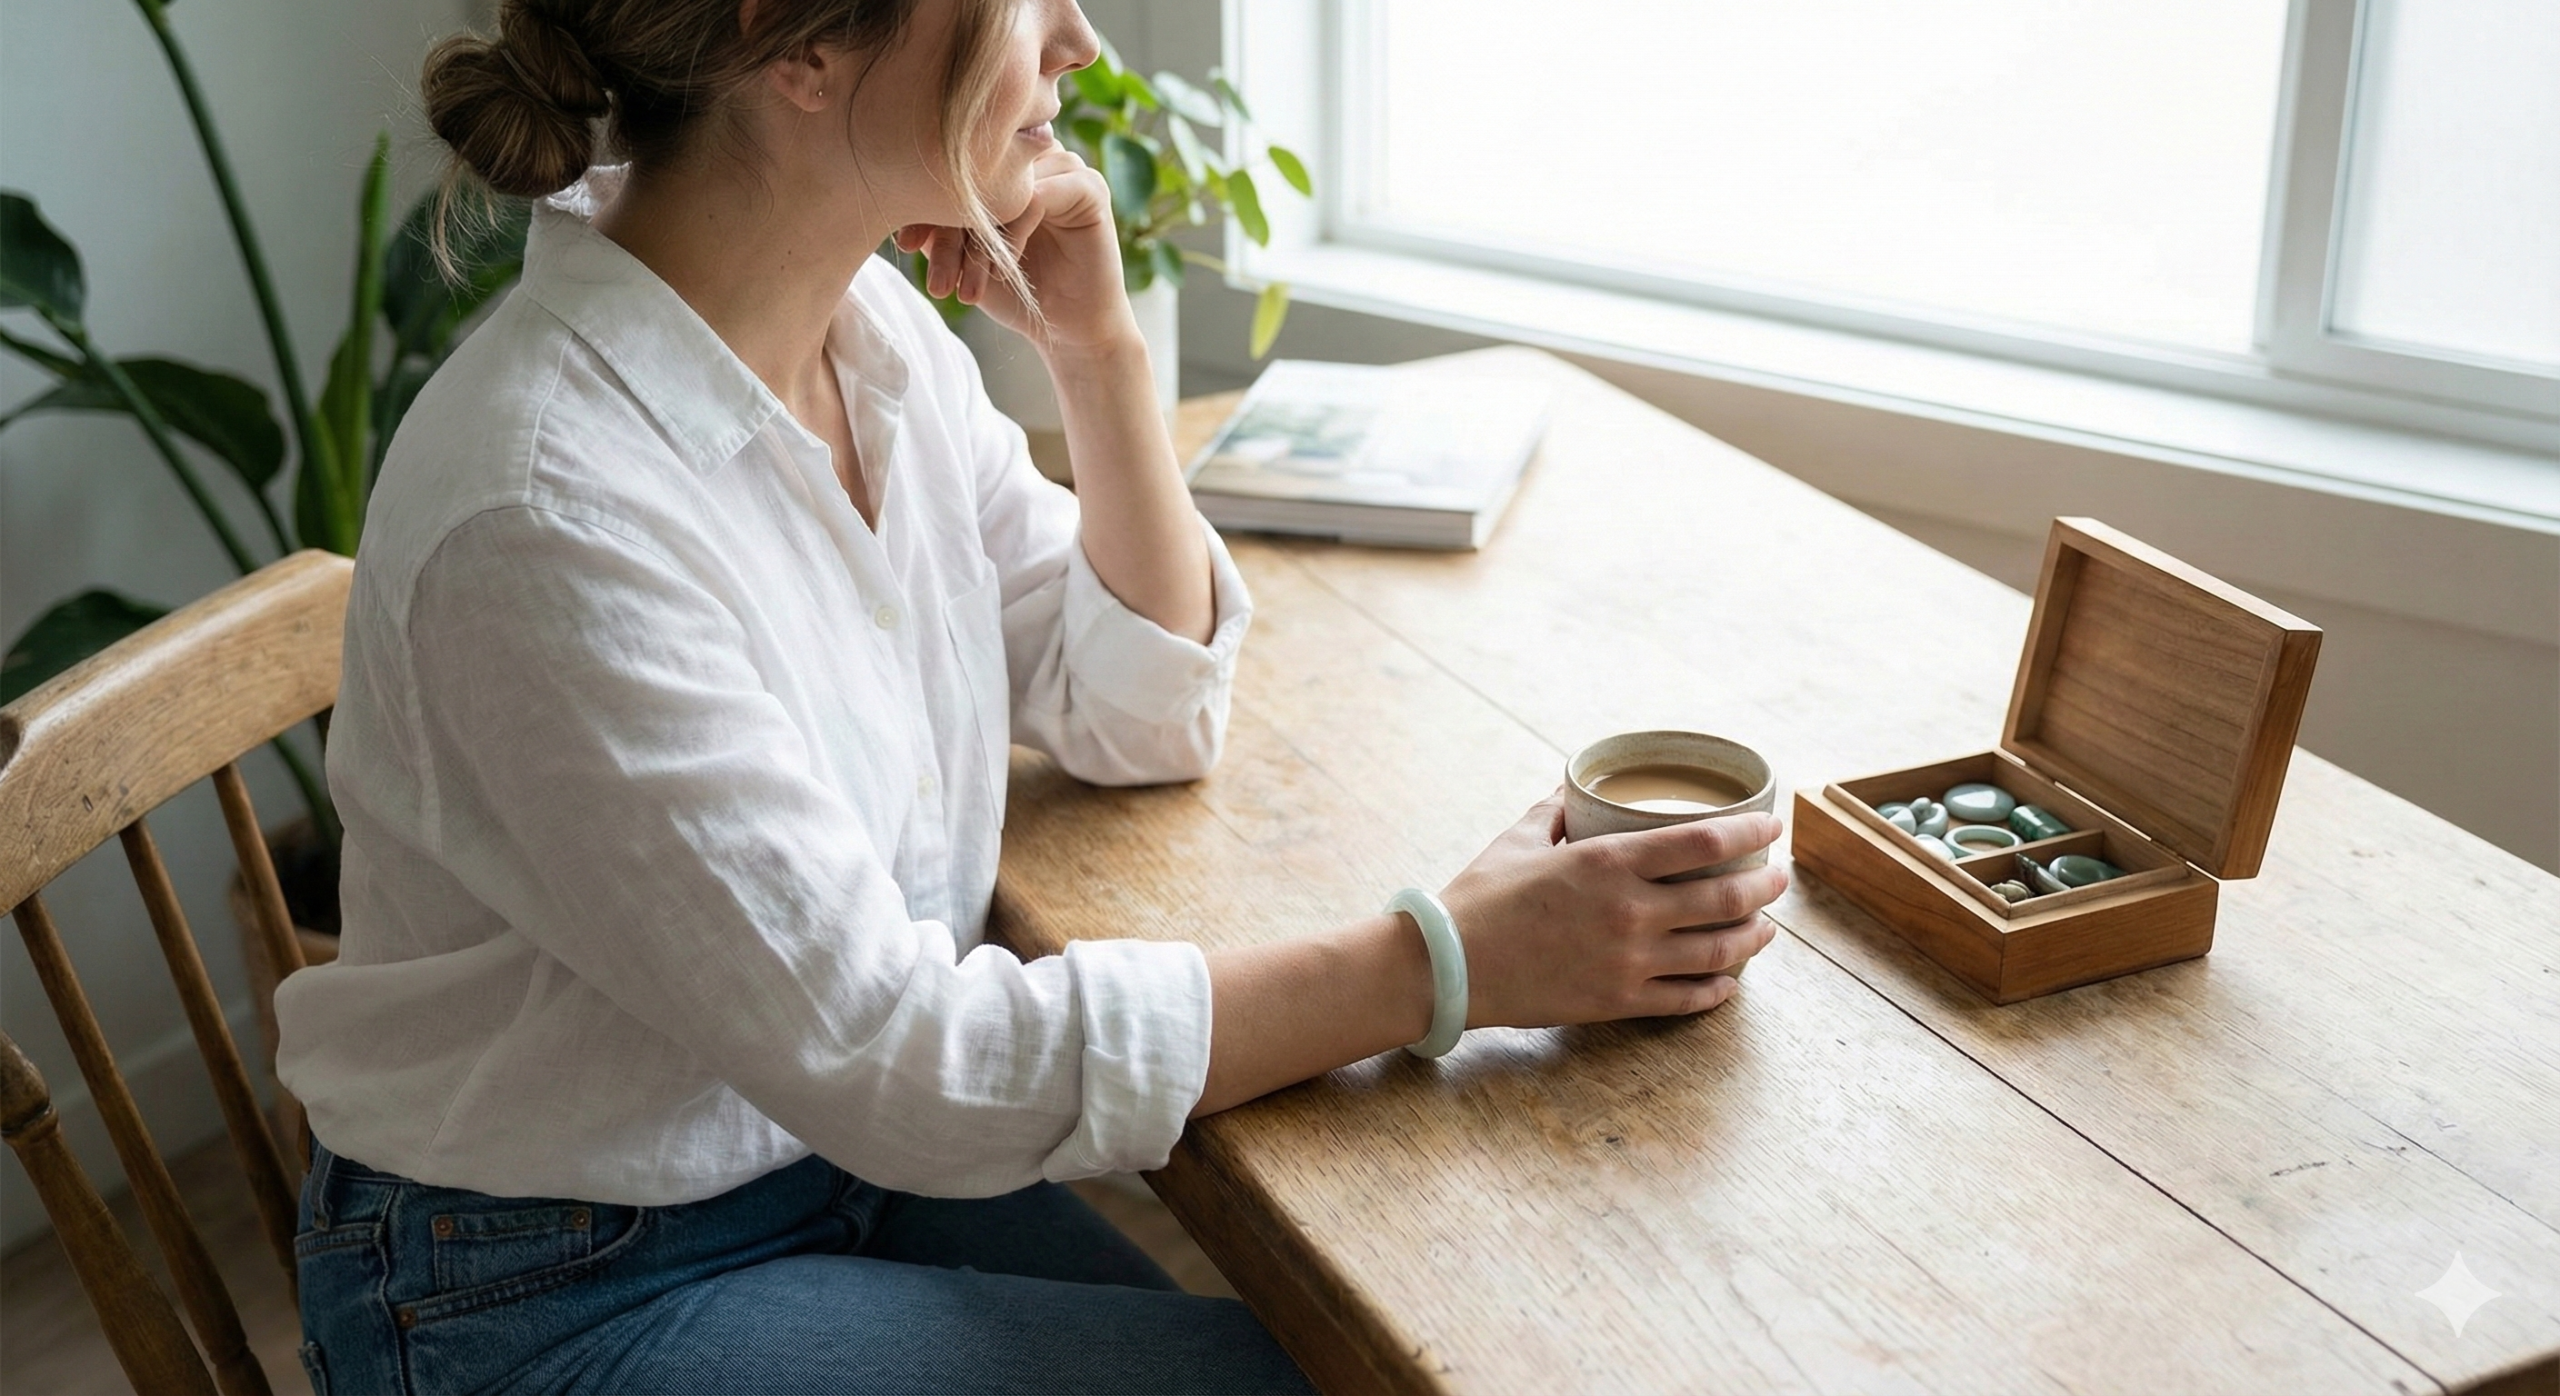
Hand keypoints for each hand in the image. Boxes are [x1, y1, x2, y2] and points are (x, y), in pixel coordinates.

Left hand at [893, 147, 1136, 358]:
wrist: (1066, 327)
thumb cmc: (1013, 289)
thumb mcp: (960, 255)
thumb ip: (935, 223)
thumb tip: (893, 200)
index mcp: (1003, 161)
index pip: (956, 166)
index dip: (924, 201)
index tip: (904, 246)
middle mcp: (1033, 154)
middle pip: (979, 172)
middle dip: (949, 226)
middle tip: (935, 278)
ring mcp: (1065, 165)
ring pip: (1007, 185)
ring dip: (981, 238)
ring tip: (966, 285)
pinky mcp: (1090, 186)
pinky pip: (1041, 194)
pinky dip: (1016, 233)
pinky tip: (1004, 269)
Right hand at [1437, 789, 1787, 1026]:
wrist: (1447, 966)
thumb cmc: (1479, 898)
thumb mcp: (1519, 840)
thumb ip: (1555, 813)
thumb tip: (1572, 794)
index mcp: (1608, 863)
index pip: (1704, 843)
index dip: (1750, 832)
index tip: (1772, 827)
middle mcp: (1630, 912)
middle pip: (1725, 898)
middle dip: (1764, 887)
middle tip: (1778, 879)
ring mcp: (1629, 961)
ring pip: (1718, 951)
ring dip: (1752, 937)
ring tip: (1764, 928)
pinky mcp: (1618, 1002)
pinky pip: (1686, 998)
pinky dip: (1718, 989)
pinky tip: (1730, 979)